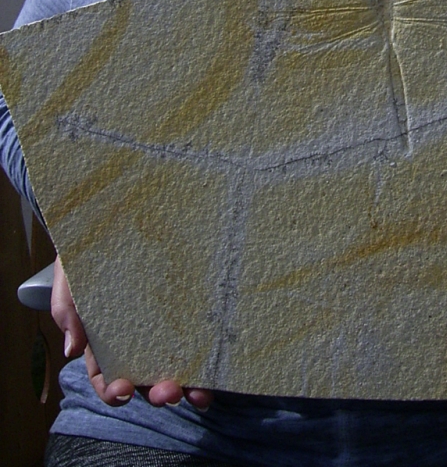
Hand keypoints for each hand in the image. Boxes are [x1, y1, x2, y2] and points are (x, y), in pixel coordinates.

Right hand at [50, 255, 212, 410]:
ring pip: (176, 365)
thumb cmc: (86, 251)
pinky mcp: (188, 306)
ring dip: (188, 386)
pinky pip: (198, 336)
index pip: (106, 377)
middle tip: (170, 393)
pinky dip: (207, 357)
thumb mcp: (68, 277)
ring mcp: (164, 324)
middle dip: (158, 393)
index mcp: (103, 341)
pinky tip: (217, 367)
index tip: (123, 391)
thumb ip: (65, 311)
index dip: (113, 391)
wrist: (115, 216)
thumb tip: (71, 351)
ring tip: (199, 393)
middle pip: (146, 379)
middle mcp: (135, 339)